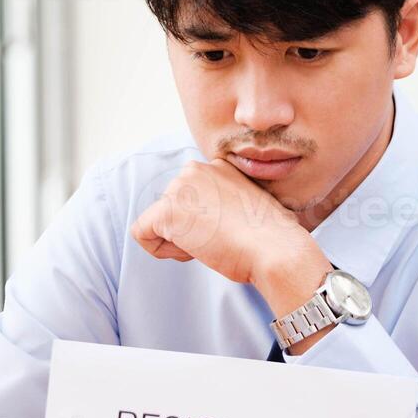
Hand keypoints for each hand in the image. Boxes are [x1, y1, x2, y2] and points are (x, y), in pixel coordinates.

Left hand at [131, 160, 334, 345]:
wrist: (276, 250)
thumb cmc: (272, 238)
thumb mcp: (248, 207)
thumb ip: (224, 204)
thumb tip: (211, 220)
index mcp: (217, 166)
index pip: (191, 198)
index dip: (206, 223)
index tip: (230, 231)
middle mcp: (195, 169)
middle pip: (173, 209)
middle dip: (190, 231)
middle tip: (221, 240)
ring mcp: (179, 188)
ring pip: (158, 223)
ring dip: (180, 242)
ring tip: (212, 244)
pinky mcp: (166, 211)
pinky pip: (141, 234)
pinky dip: (161, 251)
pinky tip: (192, 252)